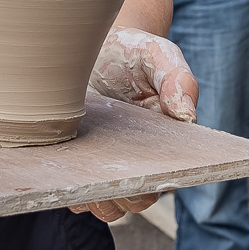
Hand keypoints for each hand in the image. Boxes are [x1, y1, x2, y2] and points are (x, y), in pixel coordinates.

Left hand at [80, 27, 197, 220]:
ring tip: (80, 168)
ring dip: (90, 195)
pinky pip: (73, 192)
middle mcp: (136, 163)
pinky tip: (60, 162)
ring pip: (101, 204)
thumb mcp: (159, 55)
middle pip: (131, 203)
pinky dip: (67, 185)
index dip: (148, 187)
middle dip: (117, 195)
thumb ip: (177, 79)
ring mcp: (104, 166)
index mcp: (165, 147)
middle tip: (101, 171)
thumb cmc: (133, 52)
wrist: (93, 45)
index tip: (133, 176)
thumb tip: (188, 116)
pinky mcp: (76, 163)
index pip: (162, 183)